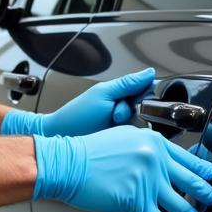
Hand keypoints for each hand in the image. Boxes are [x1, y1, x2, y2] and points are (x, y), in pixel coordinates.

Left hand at [0, 68, 154, 137]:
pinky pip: (137, 135)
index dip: (146, 94)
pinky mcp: (124, 138)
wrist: (63, 137)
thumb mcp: (103, 94)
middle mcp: (124, 107)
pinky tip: (117, 134)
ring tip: (111, 124)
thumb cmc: (76, 116)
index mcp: (120, 92)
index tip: (137, 100)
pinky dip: (130, 134)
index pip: (146, 88)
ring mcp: (124, 124)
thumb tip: (149, 73)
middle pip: (146, 106)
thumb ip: (128, 83)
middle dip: (132, 110)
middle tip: (116, 114)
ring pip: (142, 121)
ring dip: (128, 122)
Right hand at [32, 124, 211, 211]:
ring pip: (182, 205)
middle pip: (192, 181)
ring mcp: (148, 182)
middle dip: (208, 195)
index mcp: (155, 143)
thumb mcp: (125, 136)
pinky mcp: (137, 202)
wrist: (69, 164)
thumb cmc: (90, 151)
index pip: (189, 159)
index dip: (204, 172)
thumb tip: (160, 157)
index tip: (210, 179)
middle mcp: (156, 161)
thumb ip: (147, 146)